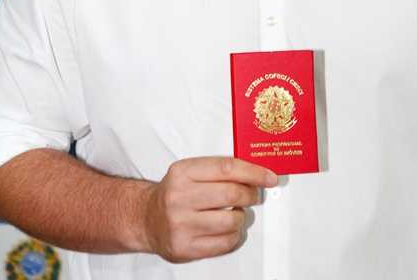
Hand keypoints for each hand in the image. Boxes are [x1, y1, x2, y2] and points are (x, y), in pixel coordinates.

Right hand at [143, 157, 276, 262]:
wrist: (147, 219)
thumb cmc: (175, 192)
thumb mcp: (189, 171)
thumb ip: (218, 169)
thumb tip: (256, 174)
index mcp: (182, 172)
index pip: (227, 168)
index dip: (253, 172)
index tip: (269, 177)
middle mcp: (179, 197)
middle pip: (232, 194)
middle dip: (250, 194)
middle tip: (252, 195)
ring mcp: (181, 224)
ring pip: (231, 220)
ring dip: (241, 217)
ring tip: (234, 213)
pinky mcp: (184, 247)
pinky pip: (224, 242)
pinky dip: (233, 235)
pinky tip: (226, 229)